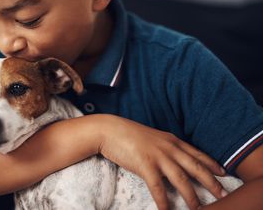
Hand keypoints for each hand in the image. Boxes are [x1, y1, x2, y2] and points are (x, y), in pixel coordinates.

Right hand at [97, 114, 226, 209]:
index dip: (211, 163)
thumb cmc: (128, 133)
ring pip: (181, 179)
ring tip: (198, 209)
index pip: (196, 153)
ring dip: (191, 196)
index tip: (223, 172)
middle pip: (195, 167)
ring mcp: (157, 156)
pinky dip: (163, 201)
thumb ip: (165, 145)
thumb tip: (173, 157)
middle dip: (211, 182)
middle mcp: (168, 148)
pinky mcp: (145, 165)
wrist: (110, 129)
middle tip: (222, 194)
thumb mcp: (152, 136)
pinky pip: (158, 188)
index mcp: (171, 140)